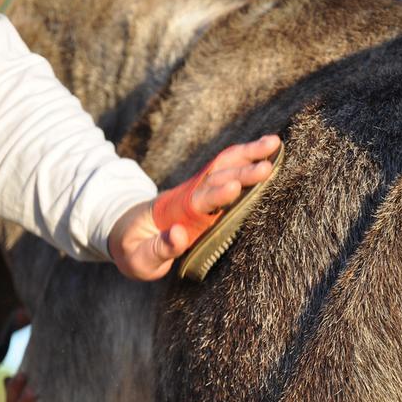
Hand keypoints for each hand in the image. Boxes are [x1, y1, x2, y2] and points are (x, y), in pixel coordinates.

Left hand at [108, 134, 281, 279]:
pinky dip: (245, 158)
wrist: (127, 234)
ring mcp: (198, 191)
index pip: (199, 201)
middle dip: (242, 173)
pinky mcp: (207, 192)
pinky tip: (267, 151)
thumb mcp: (140, 258)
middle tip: (267, 167)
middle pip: (217, 179)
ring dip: (247, 155)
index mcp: (175, 213)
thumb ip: (160, 248)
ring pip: (223, 167)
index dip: (216, 195)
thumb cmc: (135, 251)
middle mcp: (189, 196)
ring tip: (274, 143)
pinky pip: (226, 170)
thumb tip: (180, 234)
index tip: (234, 187)